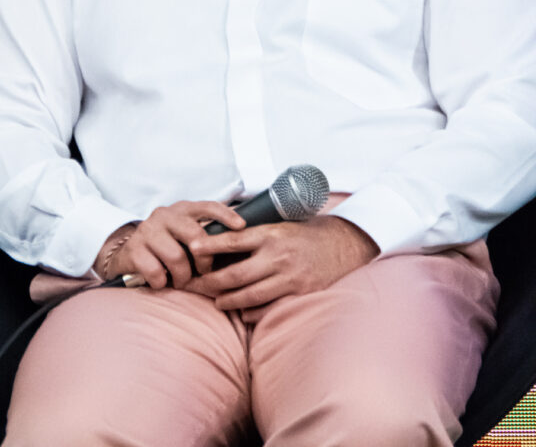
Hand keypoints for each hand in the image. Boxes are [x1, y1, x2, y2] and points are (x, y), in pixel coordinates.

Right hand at [94, 201, 246, 289]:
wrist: (126, 252)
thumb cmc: (165, 246)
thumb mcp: (183, 234)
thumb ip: (203, 234)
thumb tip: (237, 241)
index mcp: (181, 210)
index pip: (207, 206)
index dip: (225, 215)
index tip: (242, 226)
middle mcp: (164, 215)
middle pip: (194, 234)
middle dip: (204, 259)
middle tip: (204, 271)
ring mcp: (148, 231)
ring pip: (176, 257)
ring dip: (182, 276)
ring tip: (181, 281)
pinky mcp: (134, 249)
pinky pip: (156, 271)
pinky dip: (162, 282)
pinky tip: (161, 281)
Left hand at [185, 215, 378, 320]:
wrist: (343, 245)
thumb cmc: (306, 233)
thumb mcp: (280, 223)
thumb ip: (256, 233)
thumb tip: (221, 237)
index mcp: (271, 234)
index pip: (233, 241)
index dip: (210, 245)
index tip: (192, 248)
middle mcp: (277, 256)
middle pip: (234, 274)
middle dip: (210, 282)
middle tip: (193, 285)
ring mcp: (288, 277)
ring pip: (249, 295)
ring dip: (228, 301)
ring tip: (216, 301)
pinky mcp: (299, 294)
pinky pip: (268, 307)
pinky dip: (252, 312)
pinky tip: (242, 312)